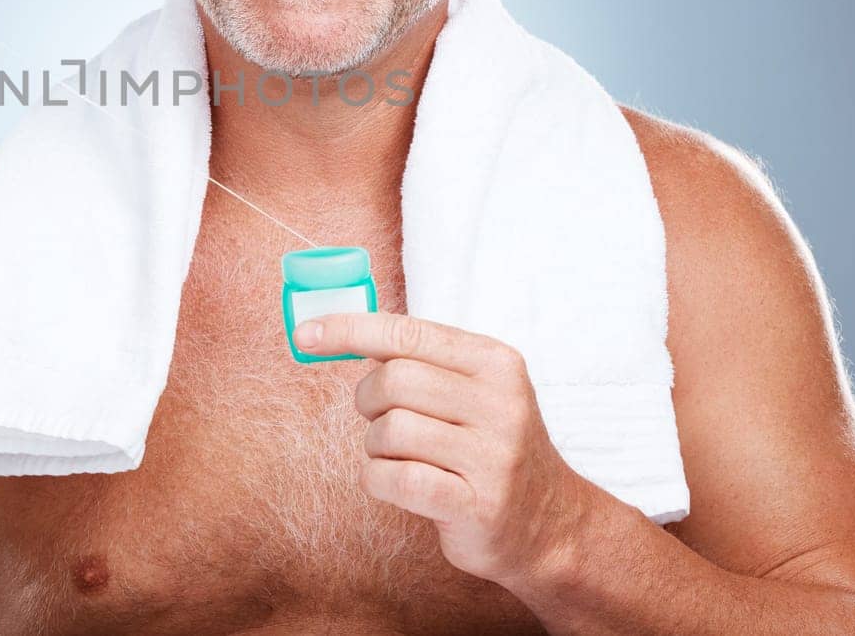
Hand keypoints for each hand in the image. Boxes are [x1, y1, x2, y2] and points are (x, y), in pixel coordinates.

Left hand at [294, 311, 599, 586]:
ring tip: (400, 456)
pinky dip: (379, 479)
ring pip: (390, 431)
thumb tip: (337, 328)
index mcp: (495, 362)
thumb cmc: (488, 447)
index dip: (348, 330)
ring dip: (376, 446)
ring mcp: (493, 456)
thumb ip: (418, 359)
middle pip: (393, 381)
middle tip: (381, 418)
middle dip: (369, 400)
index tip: (305, 333)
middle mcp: (500, 403)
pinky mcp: (477, 505)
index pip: (407, 333)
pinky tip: (398, 483)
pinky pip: (396, 479)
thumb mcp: (473, 390)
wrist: (549, 525)